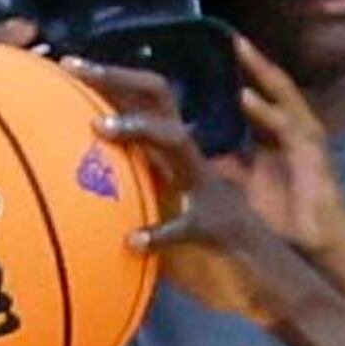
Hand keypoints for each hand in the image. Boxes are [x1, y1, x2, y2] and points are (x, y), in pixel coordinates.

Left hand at [74, 59, 316, 326]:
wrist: (275, 282)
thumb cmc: (217, 249)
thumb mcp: (171, 211)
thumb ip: (141, 193)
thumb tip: (85, 188)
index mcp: (180, 155)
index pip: (148, 97)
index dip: (111, 75)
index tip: (69, 63)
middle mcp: (194, 160)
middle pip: (160, 95)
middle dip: (117, 76)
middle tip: (74, 66)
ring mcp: (209, 190)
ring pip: (175, 141)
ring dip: (138, 129)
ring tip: (99, 128)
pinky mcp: (218, 226)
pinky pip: (185, 225)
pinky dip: (159, 233)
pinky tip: (133, 240)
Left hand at [227, 35, 344, 256]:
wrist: (320, 241)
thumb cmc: (286, 216)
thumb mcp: (243, 185)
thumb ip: (224, 165)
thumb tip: (191, 153)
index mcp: (277, 135)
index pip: (259, 94)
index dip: (243, 72)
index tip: (220, 50)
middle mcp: (292, 129)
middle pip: (271, 86)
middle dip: (253, 61)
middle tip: (231, 36)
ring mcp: (305, 137)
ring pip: (283, 94)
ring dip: (261, 71)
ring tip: (240, 48)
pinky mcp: (311, 152)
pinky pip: (286, 125)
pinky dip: (265, 110)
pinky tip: (246, 95)